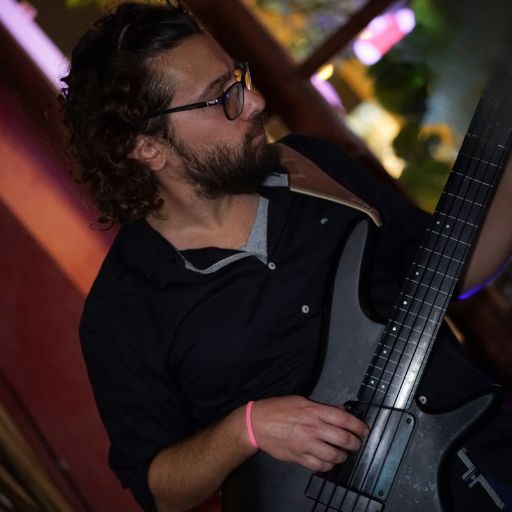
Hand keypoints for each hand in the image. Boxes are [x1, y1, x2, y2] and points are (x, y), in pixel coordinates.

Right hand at [250, 396, 368, 472]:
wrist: (257, 423)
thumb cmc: (278, 409)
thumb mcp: (301, 401)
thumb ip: (323, 407)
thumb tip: (343, 412)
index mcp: (314, 411)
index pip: (344, 419)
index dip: (359, 426)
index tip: (364, 430)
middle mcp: (313, 428)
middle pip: (344, 439)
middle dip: (355, 443)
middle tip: (356, 443)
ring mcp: (306, 444)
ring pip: (335, 456)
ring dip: (343, 456)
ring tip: (343, 453)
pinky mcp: (299, 458)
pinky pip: (321, 466)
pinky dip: (329, 465)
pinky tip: (329, 460)